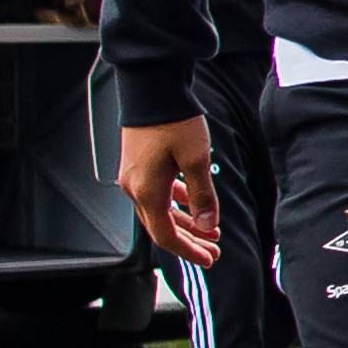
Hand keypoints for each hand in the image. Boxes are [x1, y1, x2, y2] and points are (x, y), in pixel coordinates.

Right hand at [120, 116, 221, 266]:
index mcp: (147, 191)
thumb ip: (202, 194)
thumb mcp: (196, 158)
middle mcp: (134, 188)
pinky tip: (191, 202)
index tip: (210, 259)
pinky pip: (156, 194)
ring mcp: (133, 177)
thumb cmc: (173, 120)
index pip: (167, 236)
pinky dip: (175, 203)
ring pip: (159, 211)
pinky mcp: (137, 165)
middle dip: (190, 241)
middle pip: (162, 227)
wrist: (152, 88)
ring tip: (209, 229)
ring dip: (184, 222)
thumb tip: (208, 225)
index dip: (189, 251)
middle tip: (213, 251)